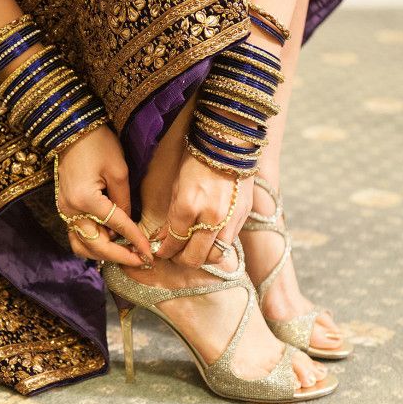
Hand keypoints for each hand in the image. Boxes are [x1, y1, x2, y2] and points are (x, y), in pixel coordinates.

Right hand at [55, 125, 151, 265]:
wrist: (72, 129)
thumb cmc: (98, 144)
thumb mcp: (118, 170)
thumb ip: (124, 200)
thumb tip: (127, 223)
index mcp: (85, 200)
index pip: (116, 227)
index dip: (135, 241)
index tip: (149, 254)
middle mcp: (71, 210)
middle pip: (96, 245)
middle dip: (120, 256)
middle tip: (141, 261)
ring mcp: (64, 210)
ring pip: (82, 246)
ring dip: (103, 255)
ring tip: (126, 254)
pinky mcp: (64, 207)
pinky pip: (77, 235)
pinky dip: (92, 244)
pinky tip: (109, 242)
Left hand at [155, 150, 253, 266]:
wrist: (228, 144)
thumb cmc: (197, 161)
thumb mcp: (177, 186)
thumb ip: (172, 216)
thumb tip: (163, 238)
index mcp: (188, 206)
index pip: (174, 242)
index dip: (164, 251)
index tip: (160, 251)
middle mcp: (210, 217)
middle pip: (194, 257)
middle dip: (180, 259)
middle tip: (175, 254)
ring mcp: (229, 219)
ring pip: (215, 256)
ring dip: (201, 257)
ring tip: (193, 249)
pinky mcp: (243, 217)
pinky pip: (229, 243)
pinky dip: (217, 246)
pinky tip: (209, 238)